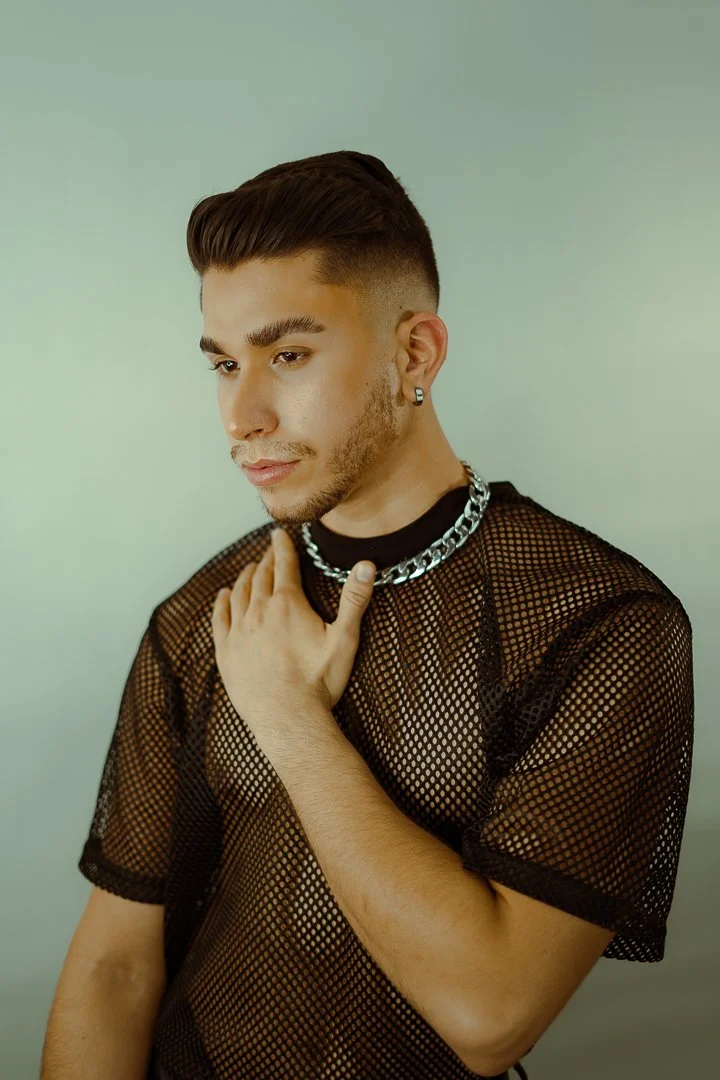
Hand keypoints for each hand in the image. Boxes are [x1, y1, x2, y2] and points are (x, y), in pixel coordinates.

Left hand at [211, 527, 375, 758]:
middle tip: (270, 551)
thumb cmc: (318, 682)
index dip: (283, 547)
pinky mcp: (226, 651)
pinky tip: (223, 595)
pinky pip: (220, 618)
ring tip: (251, 569)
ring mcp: (239, 631)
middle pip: (261, 577)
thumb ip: (354, 600)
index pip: (284, 566)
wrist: (287, 719)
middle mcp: (259, 611)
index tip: (279, 534)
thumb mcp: (344, 640)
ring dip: (246, 577)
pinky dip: (222, 602)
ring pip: (239, 593)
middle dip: (267, 560)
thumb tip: (367, 565)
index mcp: (288, 604)